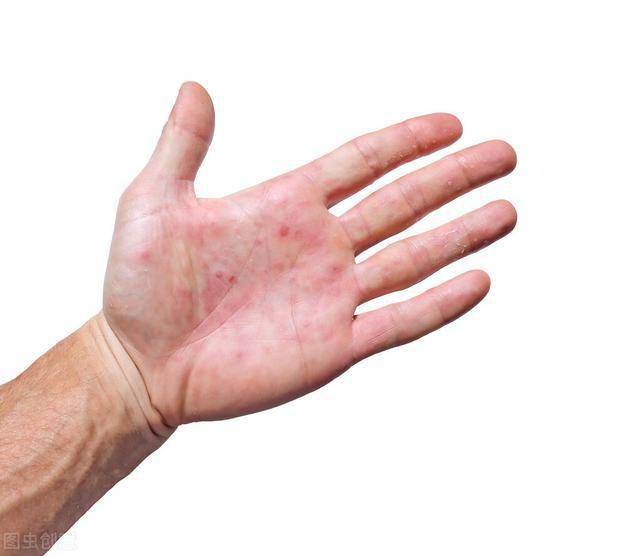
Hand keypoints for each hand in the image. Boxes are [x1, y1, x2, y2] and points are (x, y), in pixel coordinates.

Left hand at [103, 82, 516, 426]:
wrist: (142, 363)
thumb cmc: (140, 287)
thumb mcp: (154, 203)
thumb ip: (182, 146)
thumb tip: (196, 86)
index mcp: (286, 206)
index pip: (362, 163)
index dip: (407, 141)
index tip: (451, 123)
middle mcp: (319, 247)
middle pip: (402, 203)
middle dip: (454, 178)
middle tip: (503, 154)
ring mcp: (331, 297)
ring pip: (412, 259)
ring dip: (461, 235)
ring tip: (506, 211)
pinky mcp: (334, 345)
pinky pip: (399, 321)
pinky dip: (440, 303)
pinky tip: (478, 280)